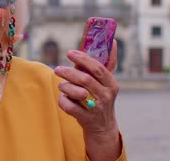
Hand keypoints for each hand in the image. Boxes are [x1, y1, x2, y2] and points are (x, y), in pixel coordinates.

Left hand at [54, 40, 121, 159]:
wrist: (102, 128)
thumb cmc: (101, 99)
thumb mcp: (106, 83)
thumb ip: (106, 64)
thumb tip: (111, 41)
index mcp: (111, 84)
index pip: (98, 68)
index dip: (83, 59)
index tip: (69, 52)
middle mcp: (106, 95)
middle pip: (85, 79)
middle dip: (68, 72)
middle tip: (57, 69)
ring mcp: (97, 108)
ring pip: (77, 92)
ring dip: (65, 87)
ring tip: (62, 85)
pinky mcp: (87, 119)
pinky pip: (69, 107)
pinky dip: (63, 100)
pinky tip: (63, 98)